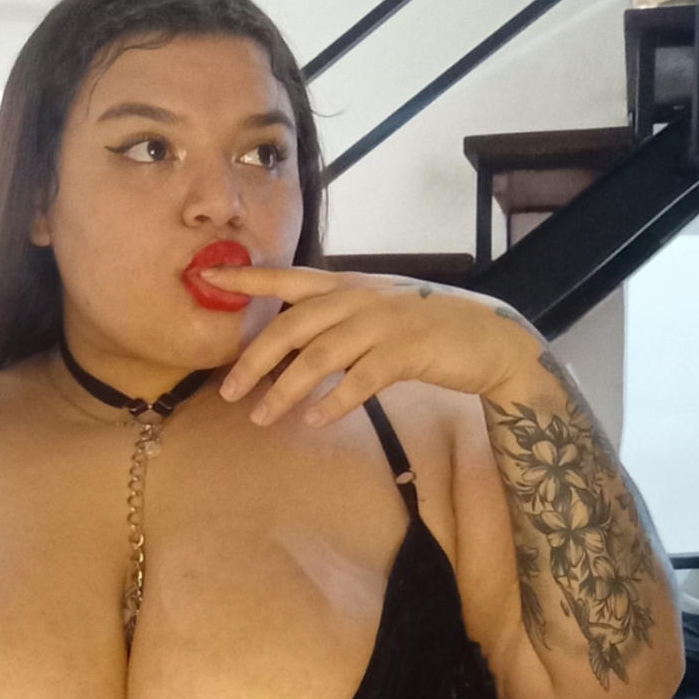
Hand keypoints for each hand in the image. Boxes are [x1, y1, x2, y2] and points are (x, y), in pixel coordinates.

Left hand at [205, 265, 539, 426]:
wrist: (487, 338)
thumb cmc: (427, 329)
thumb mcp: (377, 311)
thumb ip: (337, 320)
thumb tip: (291, 340)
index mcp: (349, 286)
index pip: (288, 278)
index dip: (249, 279)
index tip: (210, 279)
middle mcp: (359, 299)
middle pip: (292, 327)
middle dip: (254, 360)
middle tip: (227, 392)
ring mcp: (383, 324)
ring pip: (318, 358)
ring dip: (284, 390)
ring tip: (261, 417)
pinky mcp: (405, 353)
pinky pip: (360, 380)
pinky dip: (334, 402)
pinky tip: (315, 421)